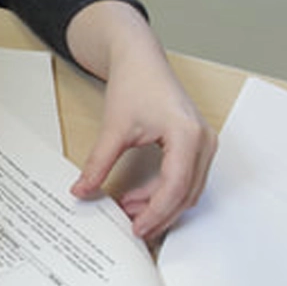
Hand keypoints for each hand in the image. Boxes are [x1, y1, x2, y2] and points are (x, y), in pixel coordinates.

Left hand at [66, 2, 216, 238]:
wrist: (140, 57)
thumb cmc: (134, 82)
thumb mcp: (113, 127)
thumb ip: (98, 163)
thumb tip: (82, 190)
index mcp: (187, 135)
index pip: (175, 187)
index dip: (155, 212)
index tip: (135, 228)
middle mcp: (204, 141)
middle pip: (186, 193)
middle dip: (158, 212)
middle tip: (130, 225)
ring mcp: (205, 143)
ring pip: (188, 189)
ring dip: (161, 203)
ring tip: (128, 208)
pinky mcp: (198, 144)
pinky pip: (186, 177)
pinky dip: (165, 191)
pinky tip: (139, 195)